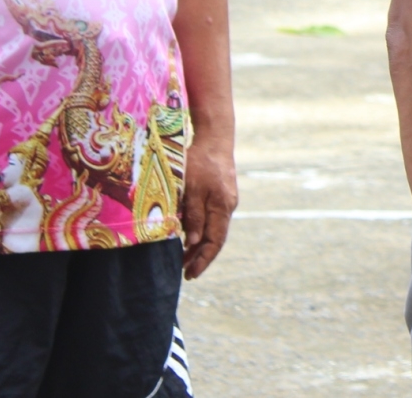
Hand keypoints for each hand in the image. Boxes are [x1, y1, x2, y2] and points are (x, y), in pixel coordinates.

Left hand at [180, 137, 237, 279]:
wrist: (215, 138)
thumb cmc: (200, 161)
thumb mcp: (191, 188)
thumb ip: (194, 215)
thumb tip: (194, 242)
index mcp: (222, 207)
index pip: (215, 242)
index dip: (203, 260)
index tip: (190, 274)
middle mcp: (228, 206)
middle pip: (216, 239)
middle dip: (201, 257)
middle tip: (185, 273)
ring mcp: (226, 200)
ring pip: (214, 229)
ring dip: (200, 245)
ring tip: (184, 258)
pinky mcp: (222, 194)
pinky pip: (213, 218)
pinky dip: (202, 231)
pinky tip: (190, 235)